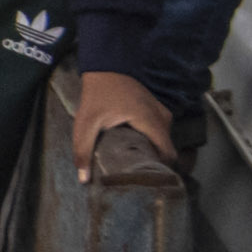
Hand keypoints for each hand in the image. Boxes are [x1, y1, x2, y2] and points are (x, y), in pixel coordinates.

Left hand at [66, 68, 186, 188]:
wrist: (106, 69)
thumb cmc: (97, 96)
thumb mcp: (85, 123)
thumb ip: (83, 150)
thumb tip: (84, 179)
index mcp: (151, 121)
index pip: (168, 154)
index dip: (160, 170)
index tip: (146, 182)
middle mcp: (164, 118)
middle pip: (167, 150)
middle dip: (155, 165)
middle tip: (136, 178)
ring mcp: (163, 113)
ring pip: (164, 142)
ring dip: (152, 153)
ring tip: (135, 166)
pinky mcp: (158, 112)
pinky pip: (161, 133)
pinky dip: (151, 143)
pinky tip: (135, 151)